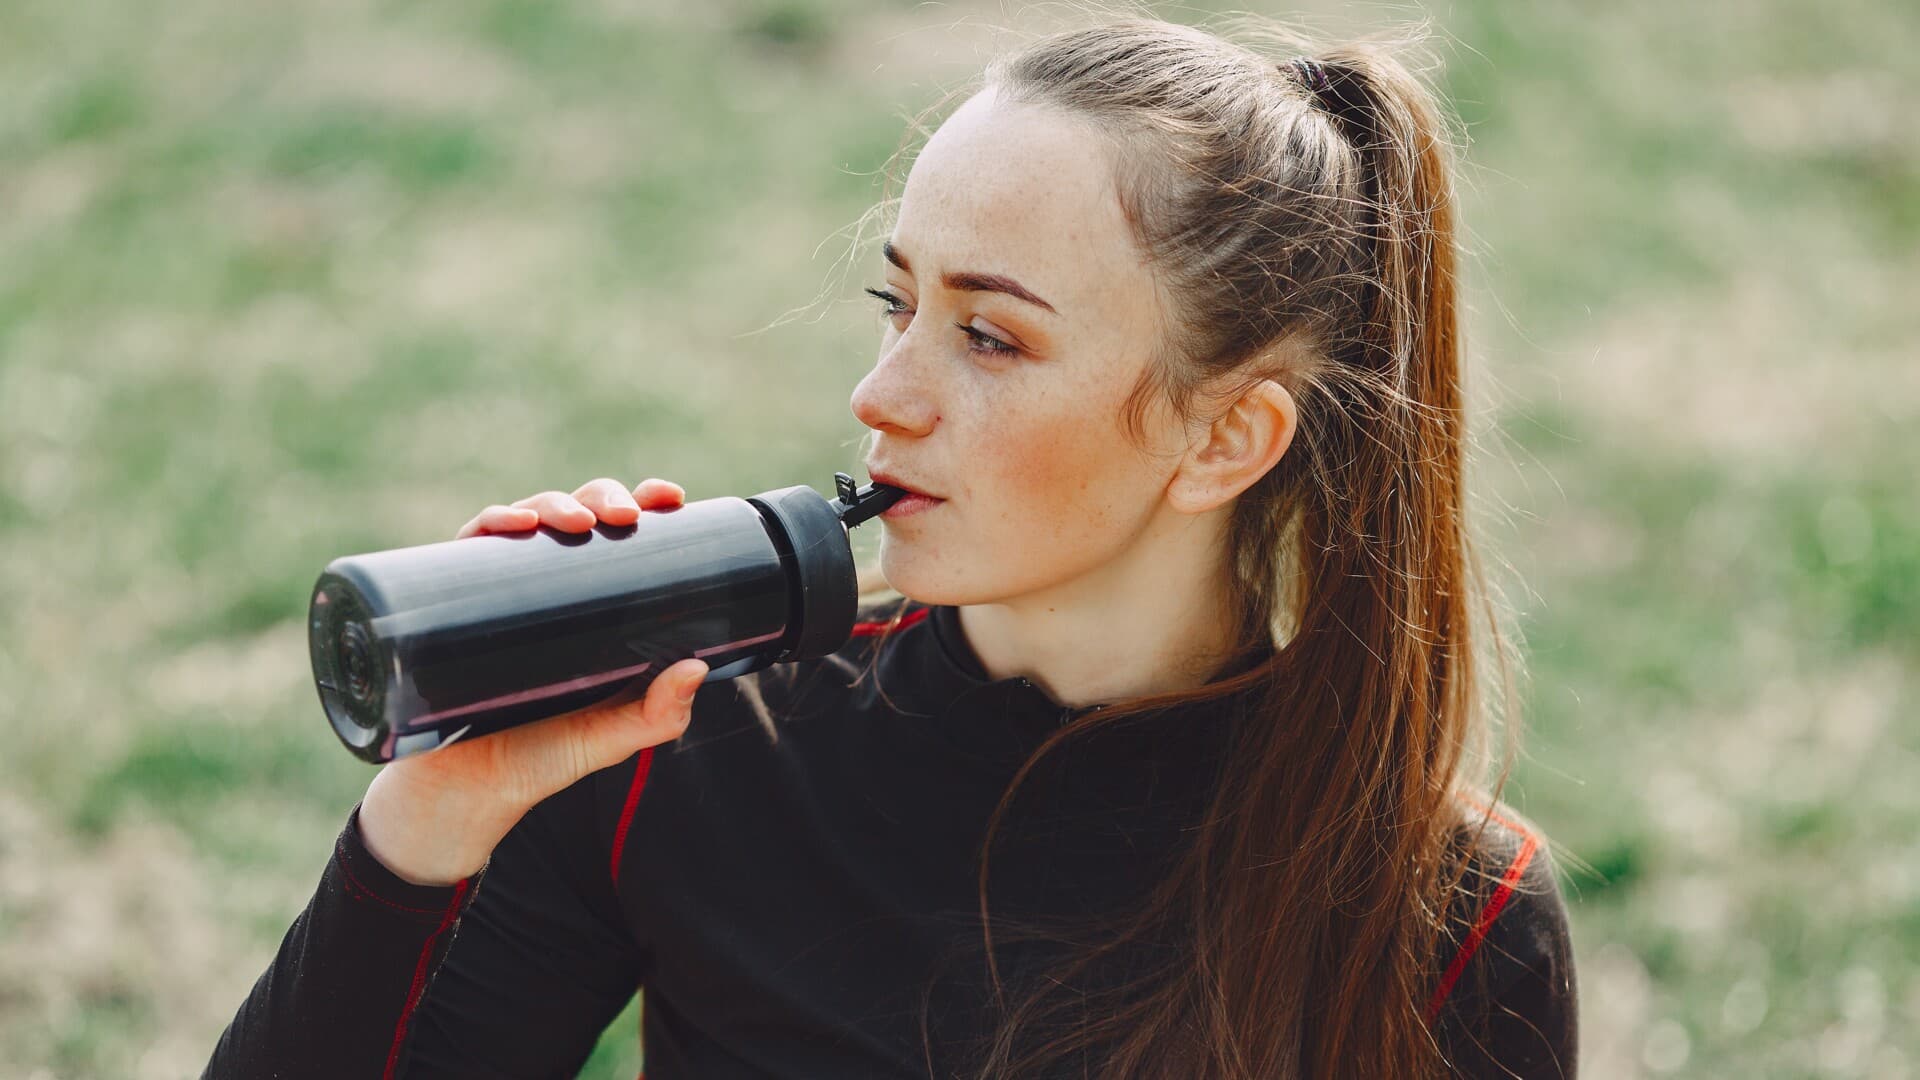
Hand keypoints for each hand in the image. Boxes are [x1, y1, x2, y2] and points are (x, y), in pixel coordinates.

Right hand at [360, 477, 703, 885]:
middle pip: (576, 515)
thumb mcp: (611, 737)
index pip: (619, 537)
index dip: (643, 502)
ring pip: (526, 519)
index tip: (669, 498)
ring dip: (552, 503)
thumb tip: (697, 667)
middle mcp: (545, 585)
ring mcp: (498, 590)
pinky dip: (491, 523)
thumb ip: (658, 714)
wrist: (465, 793)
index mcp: (592, 604)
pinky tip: (513, 525)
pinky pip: (467, 545)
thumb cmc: (540, 757)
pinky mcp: (452, 602)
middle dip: (601, 498)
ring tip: (575, 522)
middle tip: (621, 517)